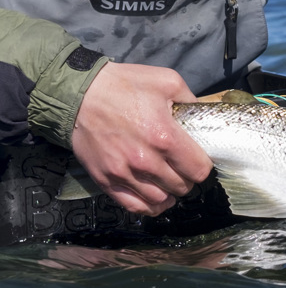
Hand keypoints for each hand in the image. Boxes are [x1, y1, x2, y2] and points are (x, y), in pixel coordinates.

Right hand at [71, 63, 212, 215]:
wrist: (80, 93)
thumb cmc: (124, 85)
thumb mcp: (167, 81)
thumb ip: (190, 101)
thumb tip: (203, 116)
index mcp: (164, 137)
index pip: (198, 169)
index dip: (203, 165)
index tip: (198, 158)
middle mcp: (145, 160)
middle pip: (182, 186)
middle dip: (187, 178)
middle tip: (183, 167)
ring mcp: (124, 173)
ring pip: (160, 200)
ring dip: (170, 192)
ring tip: (170, 180)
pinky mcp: (106, 180)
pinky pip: (134, 206)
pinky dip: (150, 206)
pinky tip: (156, 197)